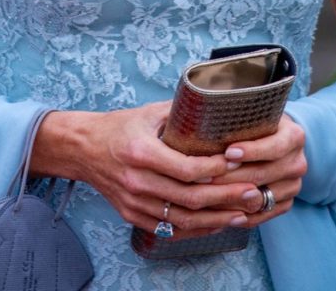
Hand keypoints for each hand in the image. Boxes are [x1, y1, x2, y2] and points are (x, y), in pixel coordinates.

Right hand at [33, 101, 281, 239]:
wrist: (83, 149)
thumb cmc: (119, 127)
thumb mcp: (148, 113)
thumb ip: (181, 114)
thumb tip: (217, 106)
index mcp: (141, 152)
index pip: (185, 167)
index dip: (214, 168)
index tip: (236, 161)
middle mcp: (136, 180)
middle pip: (188, 197)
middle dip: (224, 197)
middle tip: (252, 192)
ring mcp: (133, 202)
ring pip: (181, 218)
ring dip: (215, 218)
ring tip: (243, 212)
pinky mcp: (132, 216)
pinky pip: (168, 228)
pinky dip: (195, 228)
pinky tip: (216, 223)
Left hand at [209, 114, 306, 227]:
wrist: (279, 140)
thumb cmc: (259, 124)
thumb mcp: (256, 116)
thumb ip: (242, 122)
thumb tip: (211, 125)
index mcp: (294, 137)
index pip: (273, 147)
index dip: (251, 151)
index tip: (228, 152)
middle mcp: (297, 163)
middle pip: (262, 174)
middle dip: (231, 176)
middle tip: (205, 176)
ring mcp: (293, 185)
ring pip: (259, 197)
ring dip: (231, 197)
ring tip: (206, 193)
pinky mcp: (286, 203)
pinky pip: (261, 214)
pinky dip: (239, 214)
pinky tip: (219, 210)